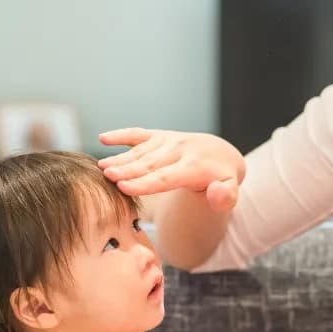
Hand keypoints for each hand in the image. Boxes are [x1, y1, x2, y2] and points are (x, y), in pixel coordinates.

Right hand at [99, 128, 244, 211]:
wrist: (221, 154)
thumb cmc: (222, 179)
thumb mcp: (230, 190)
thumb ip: (225, 197)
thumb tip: (215, 193)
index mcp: (195, 166)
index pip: (166, 177)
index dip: (144, 183)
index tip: (124, 187)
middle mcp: (179, 149)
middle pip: (149, 163)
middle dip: (128, 169)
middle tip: (107, 175)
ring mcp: (167, 141)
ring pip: (141, 151)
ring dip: (120, 158)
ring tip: (101, 167)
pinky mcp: (159, 136)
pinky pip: (138, 134)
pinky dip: (121, 135)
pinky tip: (103, 138)